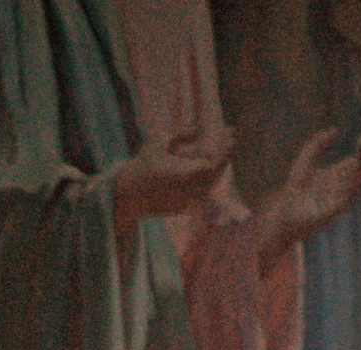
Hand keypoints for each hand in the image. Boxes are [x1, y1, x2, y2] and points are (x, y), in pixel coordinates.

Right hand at [114, 124, 233, 227]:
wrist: (128, 197)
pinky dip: (209, 180)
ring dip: (218, 168)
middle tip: (230, 138)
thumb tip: (198, 128)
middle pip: (216, 173)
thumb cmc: (142, 165)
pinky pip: (203, 193)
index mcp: (184, 174)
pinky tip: (210, 169)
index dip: (225, 148)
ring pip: (212, 184)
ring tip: (222, 152)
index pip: (214, 162)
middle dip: (224, 154)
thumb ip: (180, 134)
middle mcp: (189, 191)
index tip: (231, 133)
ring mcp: (188, 203)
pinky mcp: (185, 209)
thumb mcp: (157, 142)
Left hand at [258, 122, 360, 255]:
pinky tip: (356, 177)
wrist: (286, 212)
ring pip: (356, 184)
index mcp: (338, 173)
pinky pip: (344, 201)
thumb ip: (318, 144)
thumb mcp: (307, 159)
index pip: (357, 158)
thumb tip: (334, 130)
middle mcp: (342, 185)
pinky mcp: (332, 213)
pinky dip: (351, 190)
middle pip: (360, 169)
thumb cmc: (296, 186)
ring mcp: (338, 199)